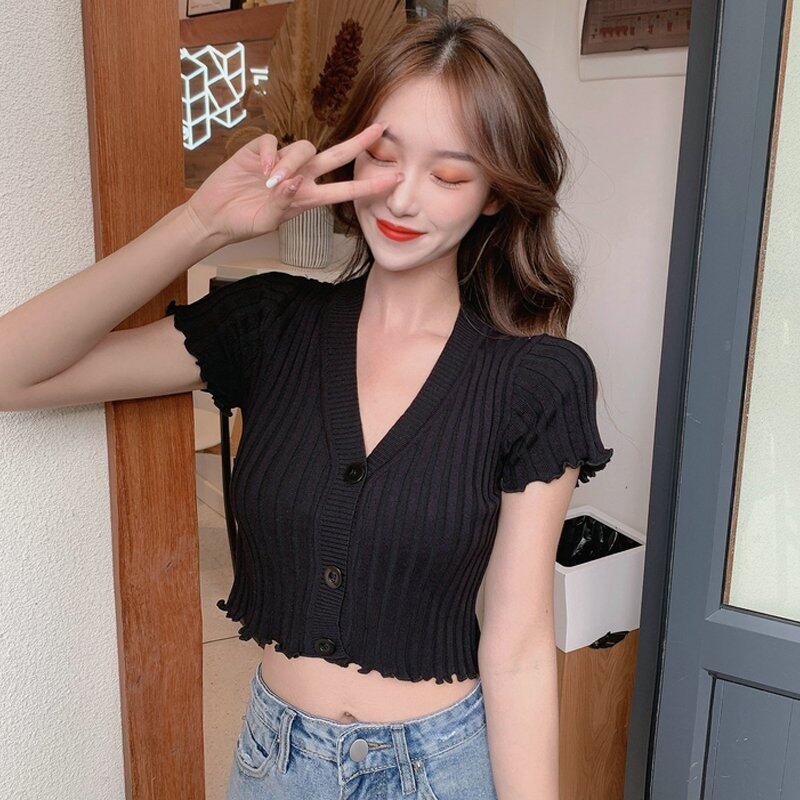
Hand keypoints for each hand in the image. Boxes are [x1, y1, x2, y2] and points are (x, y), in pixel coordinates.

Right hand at [185, 123, 401, 244]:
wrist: (215, 216)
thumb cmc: (244, 222)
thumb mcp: (268, 221)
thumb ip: (283, 202)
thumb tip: (293, 181)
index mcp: (308, 197)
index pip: (345, 189)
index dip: (370, 184)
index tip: (396, 179)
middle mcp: (300, 176)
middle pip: (335, 155)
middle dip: (359, 142)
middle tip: (382, 128)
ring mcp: (280, 161)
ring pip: (302, 148)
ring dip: (290, 164)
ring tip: (272, 183)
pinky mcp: (259, 150)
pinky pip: (272, 142)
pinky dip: (269, 155)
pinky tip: (261, 172)